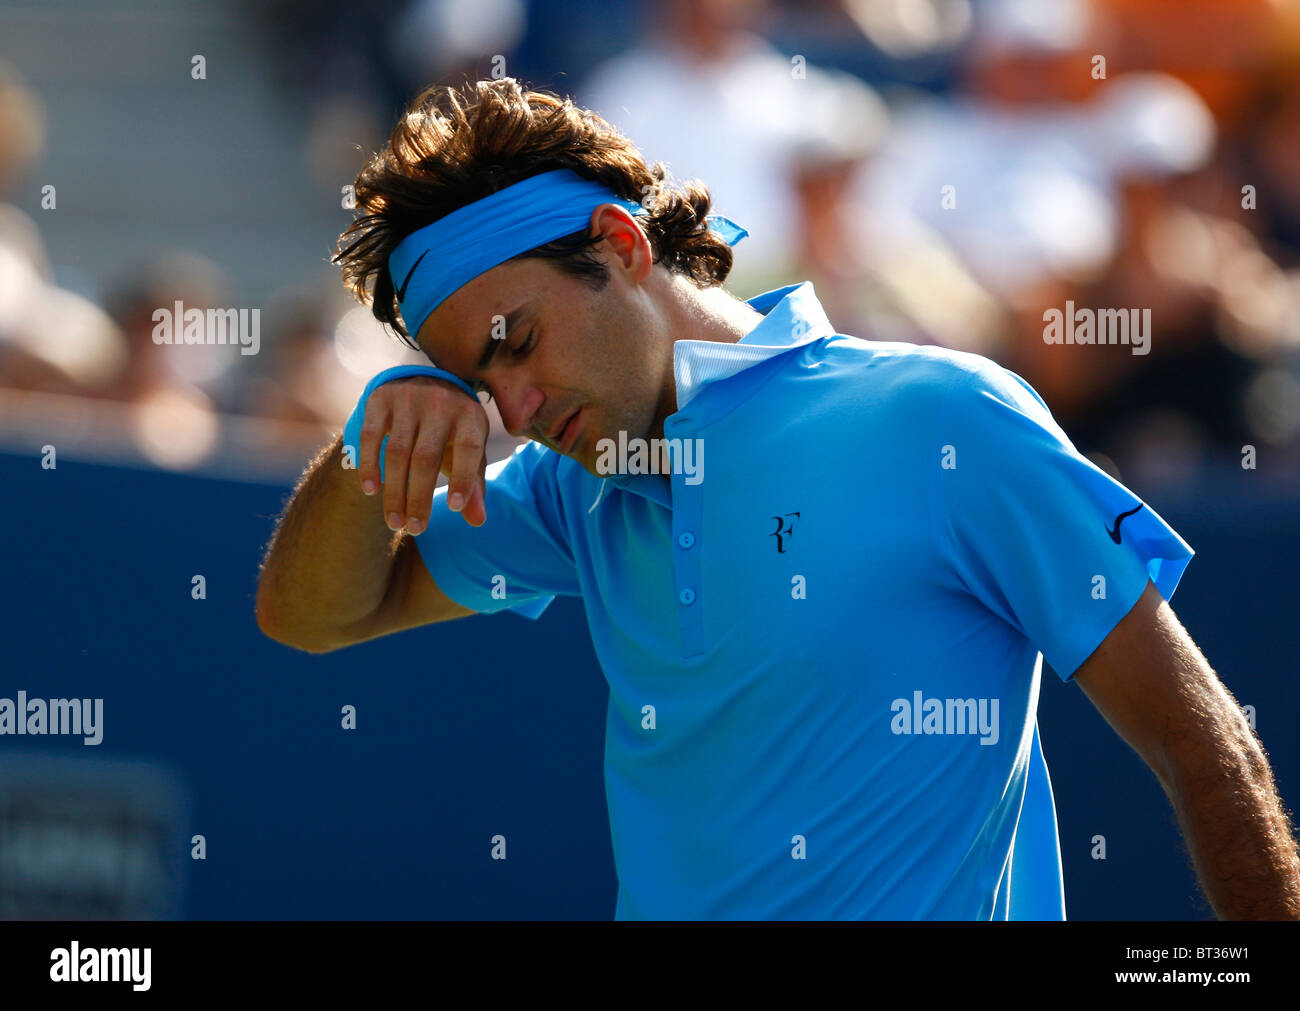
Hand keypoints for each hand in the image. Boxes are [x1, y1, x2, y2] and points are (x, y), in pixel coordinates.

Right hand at [356, 376, 488, 530]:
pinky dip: (369, 465)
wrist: (423, 382)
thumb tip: (477, 521)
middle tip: (415, 529)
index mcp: (469, 415)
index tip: (454, 508)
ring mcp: (408, 398)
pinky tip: (371, 490)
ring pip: (397, 451)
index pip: (469, 448)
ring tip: (395, 521)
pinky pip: (370, 436)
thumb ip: (473, 484)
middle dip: (419, 497)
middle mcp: (440, 403)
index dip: (463, 478)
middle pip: (426, 457)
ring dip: (394, 491)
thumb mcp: (469, 450)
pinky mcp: (380, 399)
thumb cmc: (452, 429)